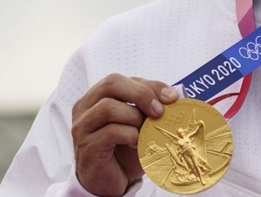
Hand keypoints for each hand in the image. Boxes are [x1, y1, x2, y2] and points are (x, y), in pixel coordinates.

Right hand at [71, 74, 178, 196]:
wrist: (113, 181)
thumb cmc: (125, 149)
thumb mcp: (141, 123)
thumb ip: (152, 106)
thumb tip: (178, 94)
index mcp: (97, 96)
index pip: (123, 79)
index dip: (149, 85)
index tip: (172, 97)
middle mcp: (85, 107)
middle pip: (111, 83)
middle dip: (141, 94)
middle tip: (159, 111)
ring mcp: (83, 126)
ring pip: (108, 107)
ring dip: (134, 118)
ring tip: (143, 132)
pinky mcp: (87, 146)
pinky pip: (110, 132)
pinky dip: (129, 135)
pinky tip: (135, 144)